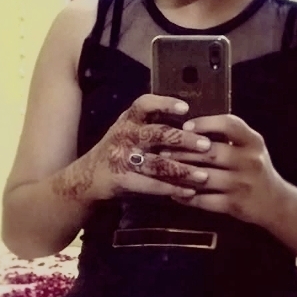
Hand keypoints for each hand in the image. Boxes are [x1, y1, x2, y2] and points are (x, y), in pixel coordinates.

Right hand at [83, 94, 214, 203]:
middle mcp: (124, 134)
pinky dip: (171, 189)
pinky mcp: (121, 179)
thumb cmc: (120, 149)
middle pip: (156, 134)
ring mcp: (122, 158)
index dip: (164, 104)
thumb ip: (154, 123)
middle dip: (184, 140)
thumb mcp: (130, 129)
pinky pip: (150, 185)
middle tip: (206, 145)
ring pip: (157, 164)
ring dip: (182, 170)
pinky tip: (188, 192)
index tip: (185, 109)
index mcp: (129, 119)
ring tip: (203, 176)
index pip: (144, 104)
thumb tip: (194, 122)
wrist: (89, 176)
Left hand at [160, 113, 281, 225]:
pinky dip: (186, 197)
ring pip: (203, 177)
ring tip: (164, 169)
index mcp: (253, 142)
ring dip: (180, 173)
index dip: (206, 123)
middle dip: (183, 151)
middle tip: (163, 149)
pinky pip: (204, 200)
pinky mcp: (234, 205)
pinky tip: (175, 192)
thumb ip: (228, 136)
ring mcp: (242, 184)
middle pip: (211, 152)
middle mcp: (250, 161)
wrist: (274, 202)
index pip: (230, 125)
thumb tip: (191, 126)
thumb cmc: (255, 168)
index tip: (186, 126)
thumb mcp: (250, 147)